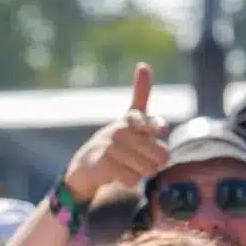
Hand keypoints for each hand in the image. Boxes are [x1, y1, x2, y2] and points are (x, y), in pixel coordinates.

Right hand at [61, 63, 168, 202]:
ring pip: (147, 169)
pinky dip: (129, 180)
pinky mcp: (102, 164)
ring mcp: (110, 147)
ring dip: (141, 173)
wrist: (86, 165)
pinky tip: (118, 175)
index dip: (155, 127)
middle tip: (141, 162)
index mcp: (130, 119)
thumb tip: (142, 64)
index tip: (159, 130)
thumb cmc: (115, 140)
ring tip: (128, 167)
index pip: (148, 121)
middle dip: (154, 163)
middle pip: (160, 154)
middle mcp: (120, 131)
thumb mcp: (130, 117)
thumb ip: (140, 93)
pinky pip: (132, 178)